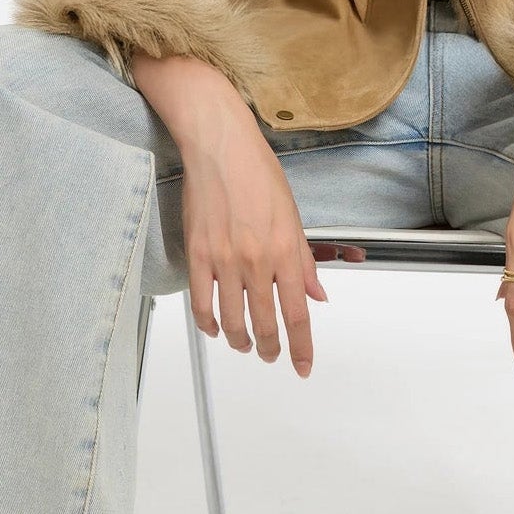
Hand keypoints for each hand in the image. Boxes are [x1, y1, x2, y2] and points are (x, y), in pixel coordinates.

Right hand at [133, 52, 356, 378]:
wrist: (221, 148)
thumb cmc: (258, 173)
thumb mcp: (293, 217)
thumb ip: (304, 261)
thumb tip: (316, 294)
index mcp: (286, 251)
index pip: (297, 314)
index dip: (301, 347)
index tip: (303, 366)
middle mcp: (256, 261)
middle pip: (265, 324)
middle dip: (270, 349)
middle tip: (272, 357)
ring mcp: (224, 260)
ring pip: (232, 321)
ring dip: (240, 341)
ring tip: (245, 345)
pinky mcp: (198, 255)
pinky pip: (201, 303)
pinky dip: (208, 324)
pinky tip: (215, 328)